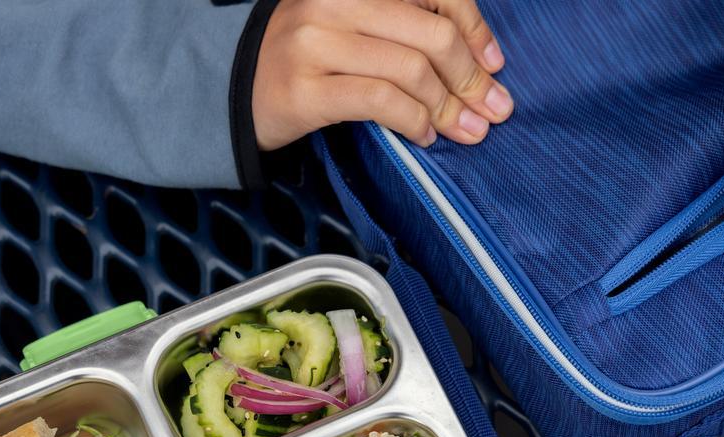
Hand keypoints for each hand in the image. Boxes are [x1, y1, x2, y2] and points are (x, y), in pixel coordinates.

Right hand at [252, 0, 512, 151]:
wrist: (229, 87)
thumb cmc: (307, 58)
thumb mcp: (354, 24)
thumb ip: (405, 28)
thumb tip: (480, 64)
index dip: (475, 28)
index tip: (494, 65)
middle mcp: (334, 1)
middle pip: (431, 35)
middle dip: (471, 79)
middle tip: (491, 110)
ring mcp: (315, 44)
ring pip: (410, 72)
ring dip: (449, 108)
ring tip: (464, 131)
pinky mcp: (304, 91)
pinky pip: (380, 103)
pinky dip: (414, 122)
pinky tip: (424, 136)